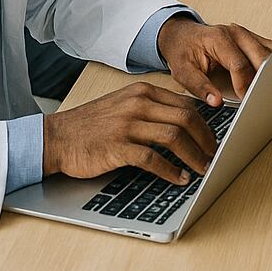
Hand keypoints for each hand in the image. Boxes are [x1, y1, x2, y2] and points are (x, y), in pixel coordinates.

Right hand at [42, 82, 217, 184]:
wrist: (56, 137)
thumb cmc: (91, 124)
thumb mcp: (124, 104)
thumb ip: (152, 108)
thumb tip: (185, 121)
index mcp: (143, 92)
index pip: (186, 104)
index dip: (206, 123)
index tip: (214, 138)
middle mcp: (138, 104)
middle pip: (187, 118)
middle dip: (206, 139)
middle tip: (214, 154)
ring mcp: (127, 125)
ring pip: (174, 137)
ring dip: (194, 155)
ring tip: (203, 168)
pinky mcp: (117, 147)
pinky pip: (153, 159)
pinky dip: (171, 170)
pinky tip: (179, 178)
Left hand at [157, 15, 271, 105]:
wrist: (183, 35)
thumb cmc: (183, 51)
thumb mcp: (182, 71)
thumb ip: (199, 87)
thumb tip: (216, 102)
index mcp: (220, 38)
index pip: (239, 64)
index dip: (244, 84)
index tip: (245, 100)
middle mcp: (238, 33)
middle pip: (262, 57)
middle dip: (264, 80)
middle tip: (261, 99)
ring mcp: (249, 35)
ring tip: (271, 89)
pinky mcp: (255, 40)